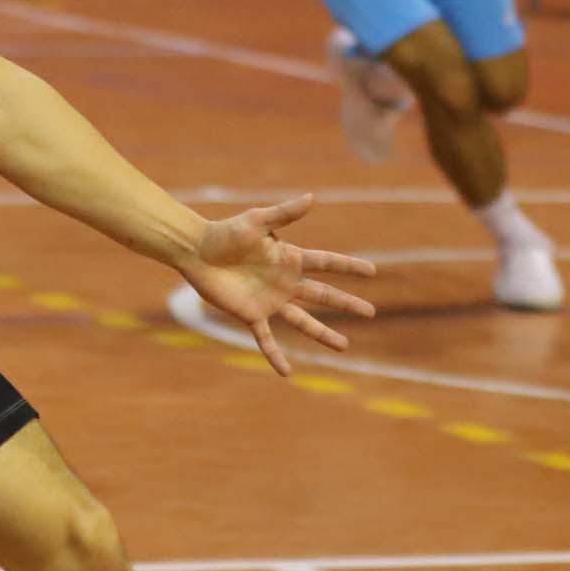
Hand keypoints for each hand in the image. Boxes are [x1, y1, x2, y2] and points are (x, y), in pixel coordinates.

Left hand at [176, 194, 376, 377]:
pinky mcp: (251, 314)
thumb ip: (285, 213)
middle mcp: (285, 282)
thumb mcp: (257, 221)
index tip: (372, 271)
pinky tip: (287, 372)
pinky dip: (275, 356)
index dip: (348, 267)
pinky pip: (266, 339)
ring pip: (303, 321)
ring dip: (323, 334)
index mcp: (290, 259)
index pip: (327, 263)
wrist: (197, 251)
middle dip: (347, 303)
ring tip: (343, 347)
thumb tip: (313, 197)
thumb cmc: (225, 233)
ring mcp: (270, 301)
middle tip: (371, 312)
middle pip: (323, 295)